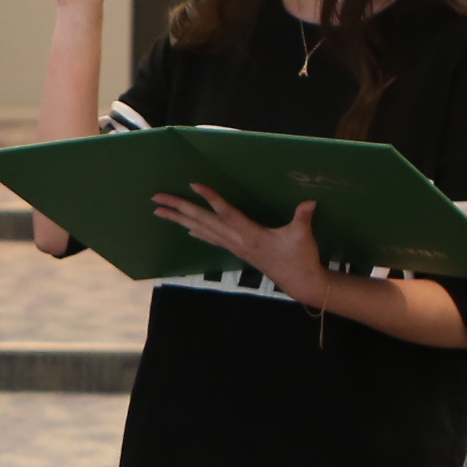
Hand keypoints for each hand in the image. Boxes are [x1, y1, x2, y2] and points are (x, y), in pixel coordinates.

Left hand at [151, 185, 331, 305]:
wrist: (300, 282)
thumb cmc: (301, 258)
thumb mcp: (302, 236)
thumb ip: (303, 217)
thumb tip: (309, 202)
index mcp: (250, 234)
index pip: (226, 212)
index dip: (210, 198)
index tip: (193, 184)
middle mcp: (236, 240)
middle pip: (203, 221)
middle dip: (179, 209)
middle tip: (157, 199)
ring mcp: (234, 246)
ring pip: (201, 230)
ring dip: (180, 220)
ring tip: (160, 211)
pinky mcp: (237, 251)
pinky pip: (211, 239)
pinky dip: (197, 231)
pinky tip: (186, 228)